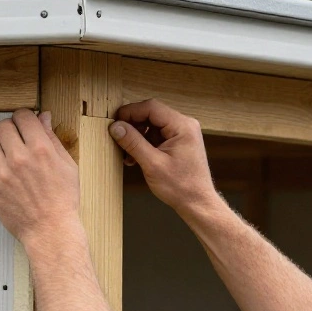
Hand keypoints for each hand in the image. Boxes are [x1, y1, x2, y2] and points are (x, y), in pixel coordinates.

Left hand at [0, 109, 80, 246]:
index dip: (24, 118)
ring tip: (11, 161)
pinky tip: (7, 179)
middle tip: (16, 140)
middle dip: (10, 130)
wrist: (51, 230)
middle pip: (2, 126)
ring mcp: (3, 174)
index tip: (24, 124)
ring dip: (0, 149)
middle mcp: (19, 158)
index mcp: (40, 149)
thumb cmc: (62, 200)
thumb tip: (44, 117)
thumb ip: (52, 138)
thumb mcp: (67, 165)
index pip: (22, 116)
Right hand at [109, 99, 219, 217]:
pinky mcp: (178, 143)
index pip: (151, 107)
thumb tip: (116, 126)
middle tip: (117, 137)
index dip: (130, 112)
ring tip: (126, 153)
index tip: (115, 122)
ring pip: (151, 125)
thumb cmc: (181, 187)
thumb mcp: (152, 164)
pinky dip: (144, 144)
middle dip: (132, 125)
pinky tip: (134, 158)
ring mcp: (182, 134)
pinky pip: (156, 135)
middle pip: (151, 114)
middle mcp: (184, 125)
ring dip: (136, 137)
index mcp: (182, 126)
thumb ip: (133, 142)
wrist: (197, 203)